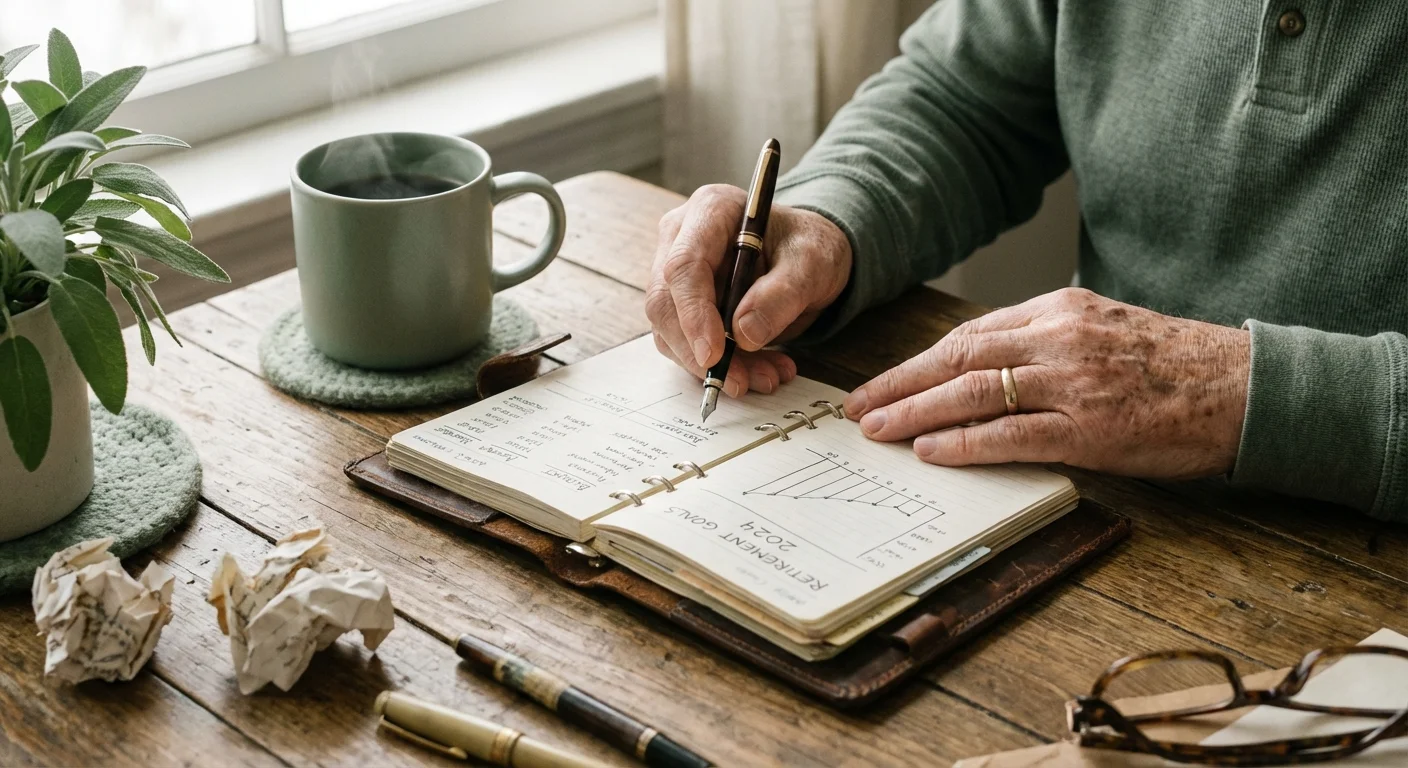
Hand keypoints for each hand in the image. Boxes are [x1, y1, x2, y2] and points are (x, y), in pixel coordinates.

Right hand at [646, 184, 851, 396]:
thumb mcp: (812, 262)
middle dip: (698, 350)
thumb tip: (744, 334)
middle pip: (665, 301)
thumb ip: (782, 294)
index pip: (684, 264)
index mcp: (711, 210)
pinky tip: (758, 371)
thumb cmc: (807, 247)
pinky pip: (685, 344)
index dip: (693, 313)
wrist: (807, 258)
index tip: (714, 354)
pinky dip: (719, 367)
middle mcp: (682, 238)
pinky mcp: (682, 306)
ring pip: (670, 330)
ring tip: (765, 377)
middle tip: (740, 382)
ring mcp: (676, 274)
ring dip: (713, 365)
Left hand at [842, 288, 1250, 477]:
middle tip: (858, 406)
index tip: (883, 380)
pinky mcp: (1088, 428)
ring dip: (916, 412)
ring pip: (973, 393)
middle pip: (957, 358)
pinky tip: (930, 450)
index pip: (969, 334)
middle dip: (899, 383)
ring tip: (877, 429)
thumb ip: (1046, 340)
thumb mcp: (1104, 328)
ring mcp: (1072, 382)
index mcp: (1059, 310)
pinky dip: (964, 443)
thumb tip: (987, 363)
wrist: (1242, 387)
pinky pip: (1010, 435)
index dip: (918, 361)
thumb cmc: (1175, 363)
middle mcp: (1058, 338)